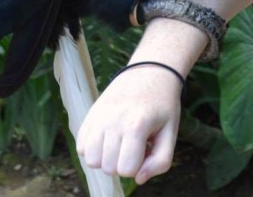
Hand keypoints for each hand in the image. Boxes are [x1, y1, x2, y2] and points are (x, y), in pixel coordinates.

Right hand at [76, 64, 182, 183]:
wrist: (150, 72)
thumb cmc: (162, 105)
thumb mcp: (171, 132)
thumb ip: (161, 161)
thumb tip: (138, 179)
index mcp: (136, 126)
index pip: (126, 170)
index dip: (137, 166)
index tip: (145, 150)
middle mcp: (112, 122)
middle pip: (107, 168)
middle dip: (122, 163)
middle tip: (134, 145)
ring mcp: (98, 118)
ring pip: (90, 160)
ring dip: (105, 158)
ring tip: (120, 143)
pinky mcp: (89, 115)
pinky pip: (81, 147)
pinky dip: (93, 149)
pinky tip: (109, 138)